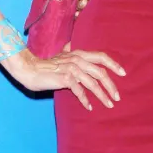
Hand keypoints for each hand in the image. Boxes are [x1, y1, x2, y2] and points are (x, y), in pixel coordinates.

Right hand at [3, 45, 125, 110]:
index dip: (114, 64)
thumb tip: (72, 45)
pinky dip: (85, 100)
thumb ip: (70, 52)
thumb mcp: (61, 56)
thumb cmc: (47, 65)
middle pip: (101, 72)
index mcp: (80, 53)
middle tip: (117, 97)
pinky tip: (89, 107)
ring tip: (109, 104)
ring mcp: (72, 68)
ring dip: (102, 95)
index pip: (102, 56)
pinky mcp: (65, 78)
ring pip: (92, 83)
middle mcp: (78, 59)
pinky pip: (79, 90)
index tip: (123, 74)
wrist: (30, 70)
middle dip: (111, 85)